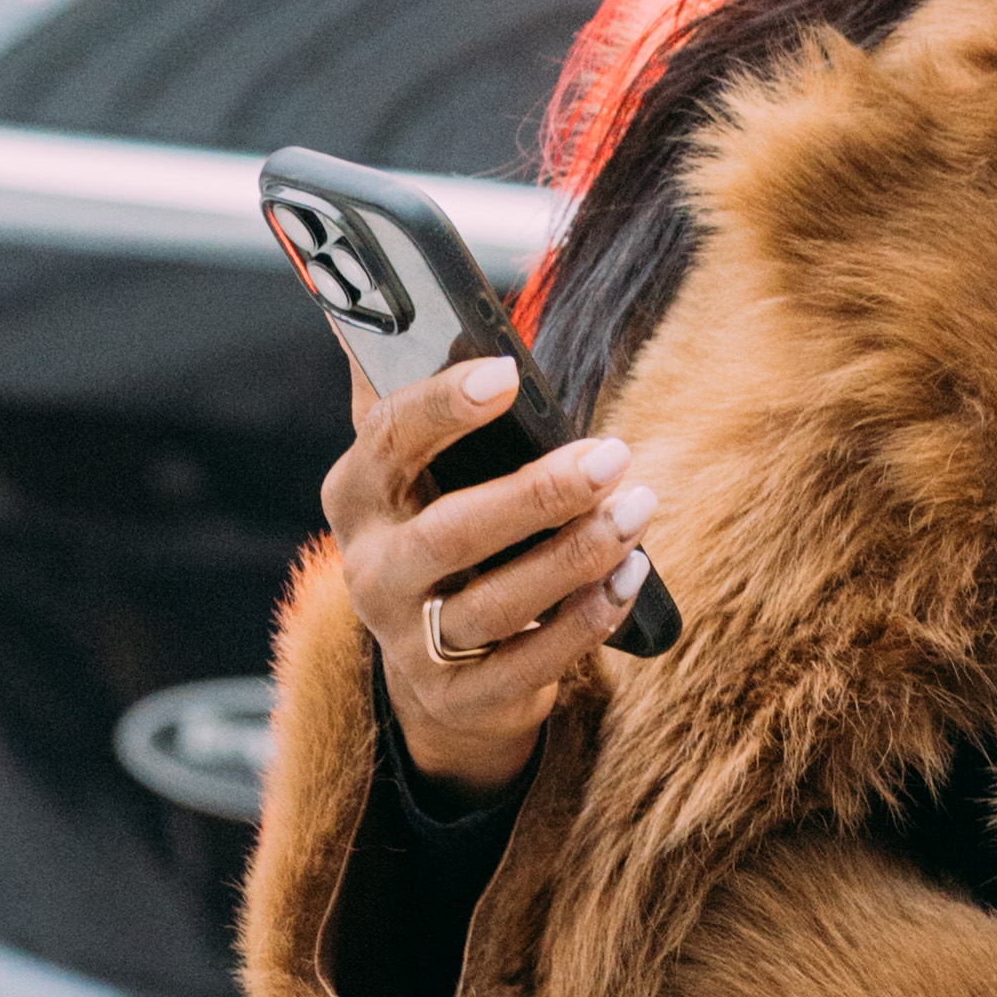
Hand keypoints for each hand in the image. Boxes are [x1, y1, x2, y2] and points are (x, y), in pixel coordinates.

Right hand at [334, 356, 658, 801]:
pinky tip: (630, 576)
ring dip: (577, 554)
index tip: (507, 373)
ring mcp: (410, 644)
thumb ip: (404, 390)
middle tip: (613, 454)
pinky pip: (531, 663)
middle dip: (538, 493)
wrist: (436, 664)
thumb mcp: (415, 466)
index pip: (389, 440)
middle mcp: (371, 572)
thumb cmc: (440, 527)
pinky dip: (587, 619)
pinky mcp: (459, 699)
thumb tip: (375, 297)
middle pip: (452, 533)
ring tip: (638, 507)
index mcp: (357, 495)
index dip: (445, 406)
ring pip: (497, 604)